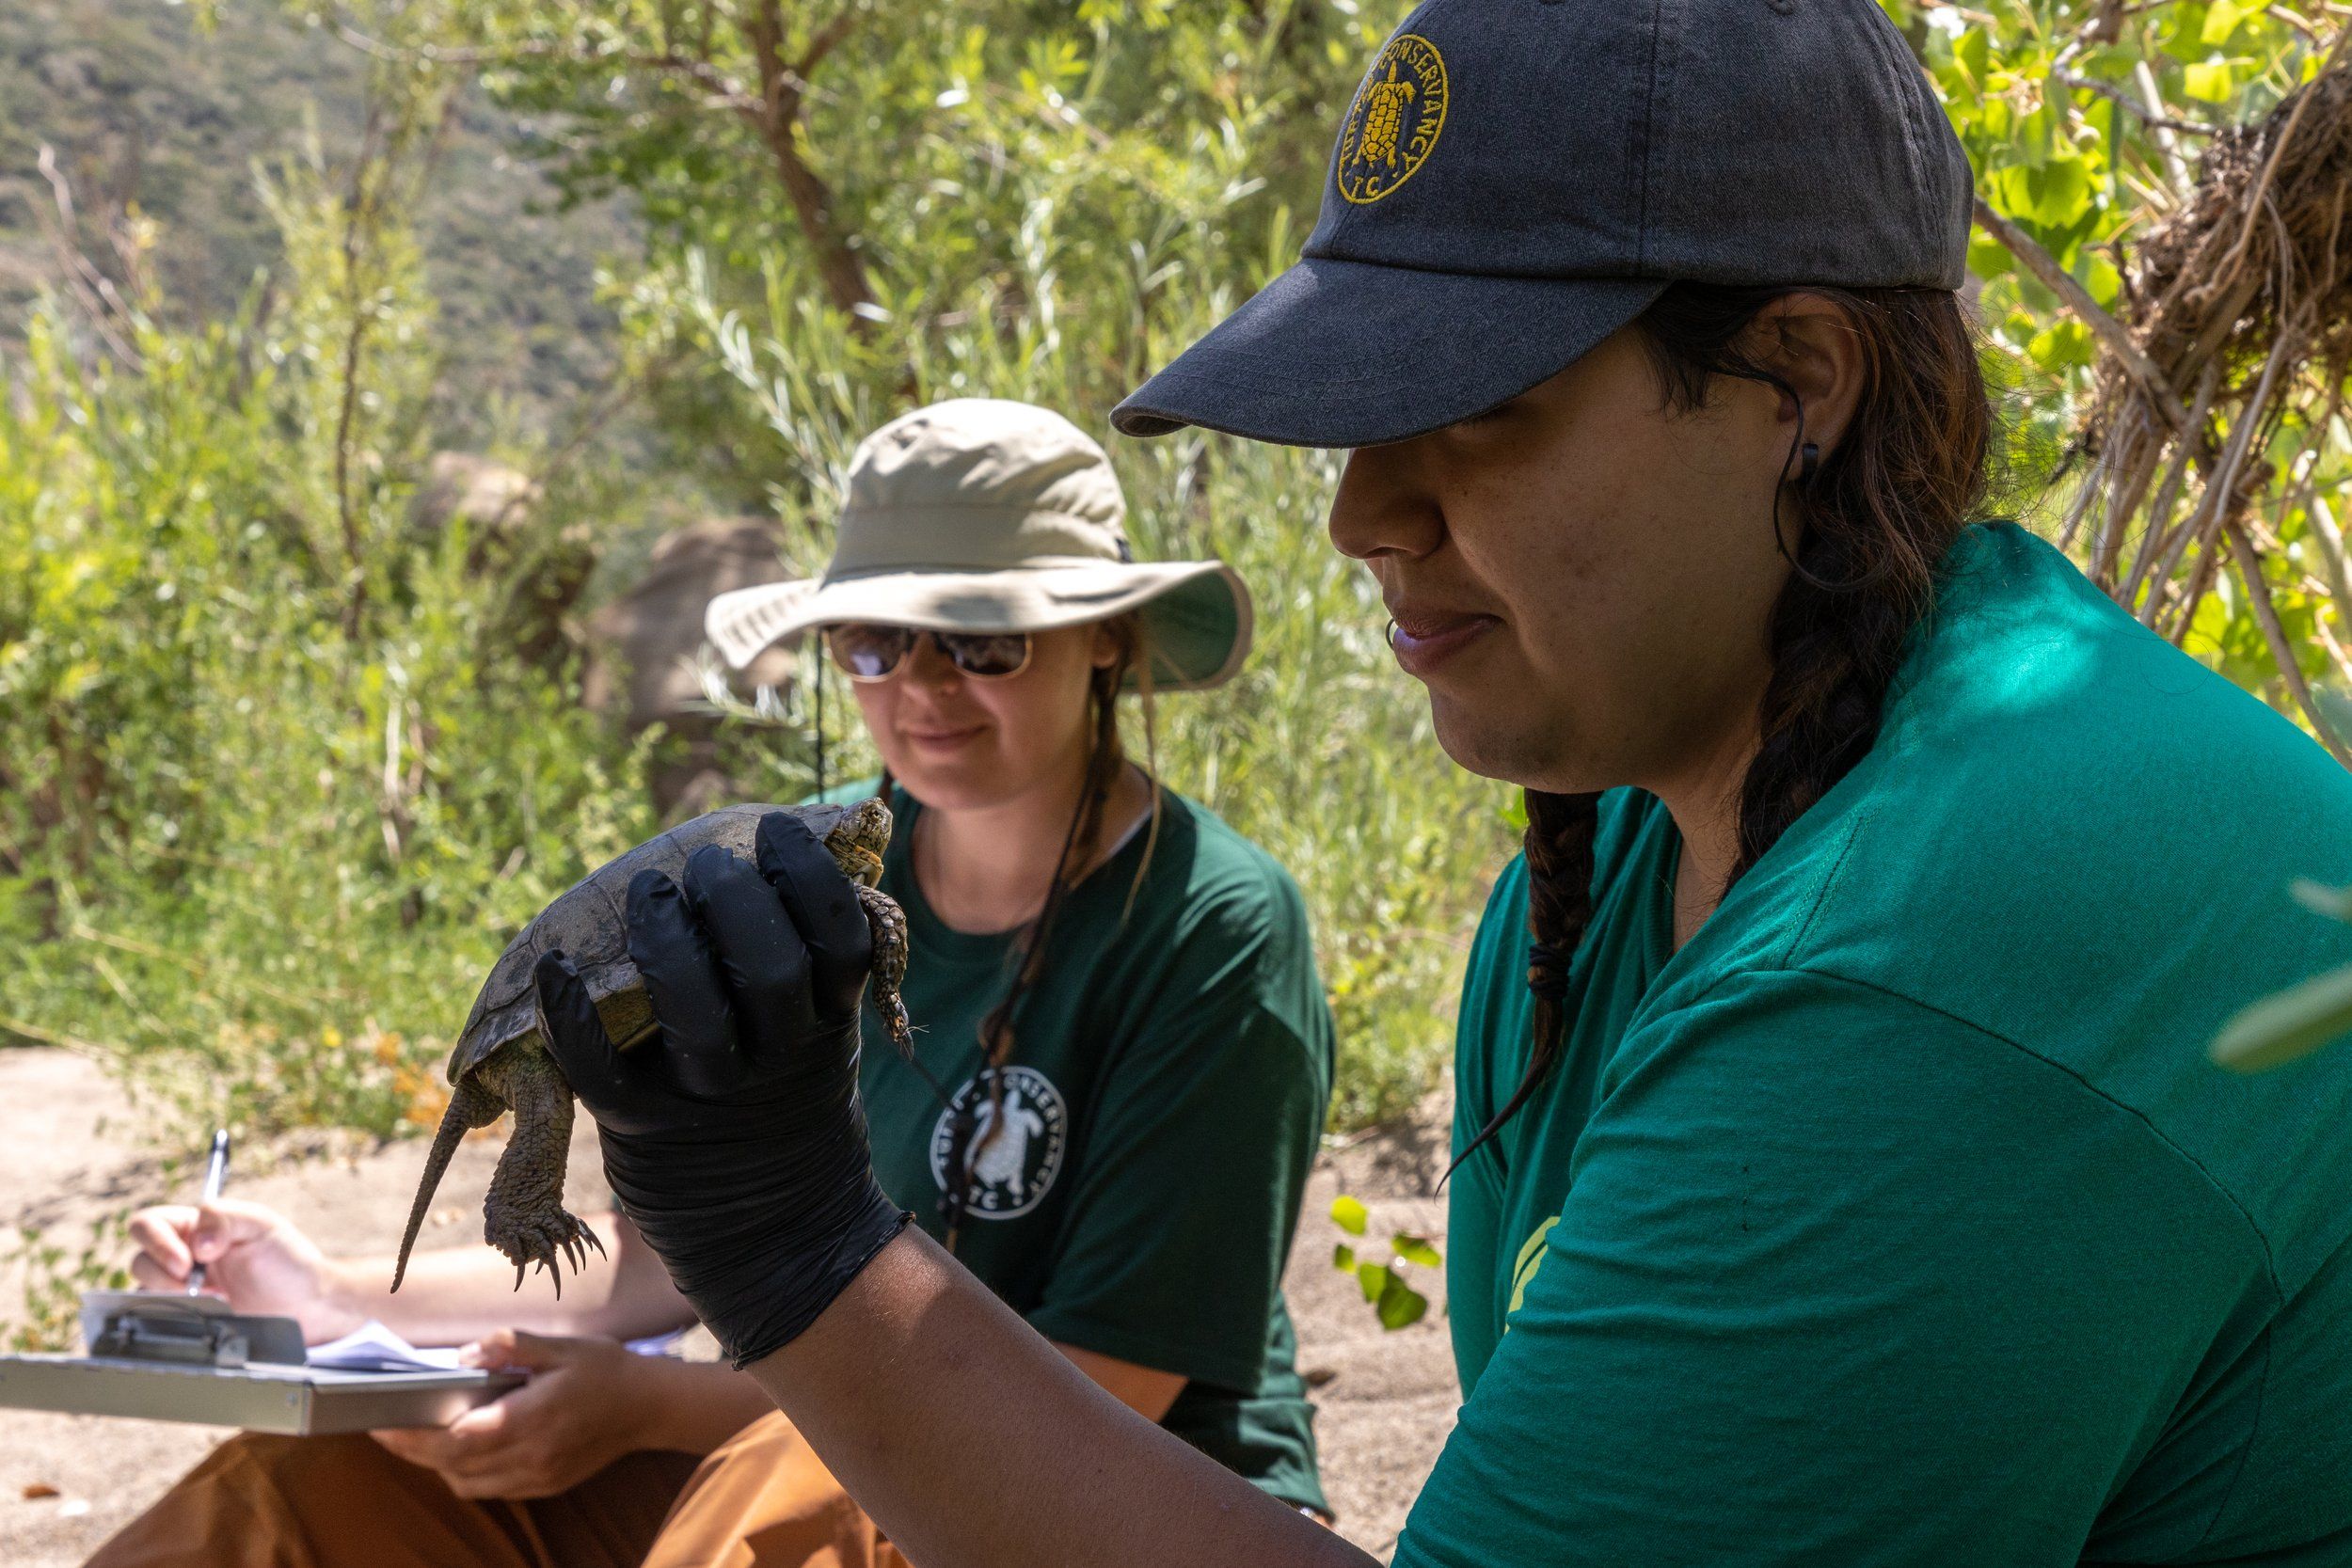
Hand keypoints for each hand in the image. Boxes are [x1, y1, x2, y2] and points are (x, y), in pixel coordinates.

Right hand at [126, 1199, 360, 1342]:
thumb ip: (225, 1218)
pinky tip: (198, 1314)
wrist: (304, 1305)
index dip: (157, 1241)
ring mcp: (180, 1289)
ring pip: (142, 1290)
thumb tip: (196, 1242)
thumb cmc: (286, 1259)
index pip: (149, 1223)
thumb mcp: (262, 1224)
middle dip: (159, 1272)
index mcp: (195, 1226)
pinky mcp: (183, 1317)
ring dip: (165, 1295)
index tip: (188, 1261)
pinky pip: (154, 1318)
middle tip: (193, 1285)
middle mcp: (181, 1255)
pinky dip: (166, 1317)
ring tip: (206, 1299)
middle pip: (139, 1258)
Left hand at [371, 1329, 648, 1498]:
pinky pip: (487, 1488)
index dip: (415, 1433)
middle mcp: (532, 1455)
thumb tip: (465, 1357)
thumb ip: (511, 1346)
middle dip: (411, 1448)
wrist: (648, 1407)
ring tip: (410, 1439)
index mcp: (534, 1418)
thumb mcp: (561, 1345)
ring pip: (465, 1482)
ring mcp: (537, 1476)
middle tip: (382, 1429)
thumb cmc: (604, 1370)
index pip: (458, 1437)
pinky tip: (453, 1451)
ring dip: (433, 1465)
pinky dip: (460, 1474)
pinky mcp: (542, 1486)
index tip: (383, 1420)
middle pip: (452, 1464)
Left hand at [535, 810, 906, 1366]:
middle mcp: (779, 1063)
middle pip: (770, 968)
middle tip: (708, 865)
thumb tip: (770, 858)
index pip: (837, 938)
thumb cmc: (792, 1107)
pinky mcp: (645, 1132)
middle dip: (735, 899)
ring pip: (694, 1012)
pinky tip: (552, 967)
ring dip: (667, 940)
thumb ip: (807, 968)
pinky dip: (570, 1016)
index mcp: (831, 1028)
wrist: (779, 1236)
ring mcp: (712, 1100)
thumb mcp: (825, 1039)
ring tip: (649, 893)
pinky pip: (601, 1071)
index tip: (778, 831)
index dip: (809, 877)